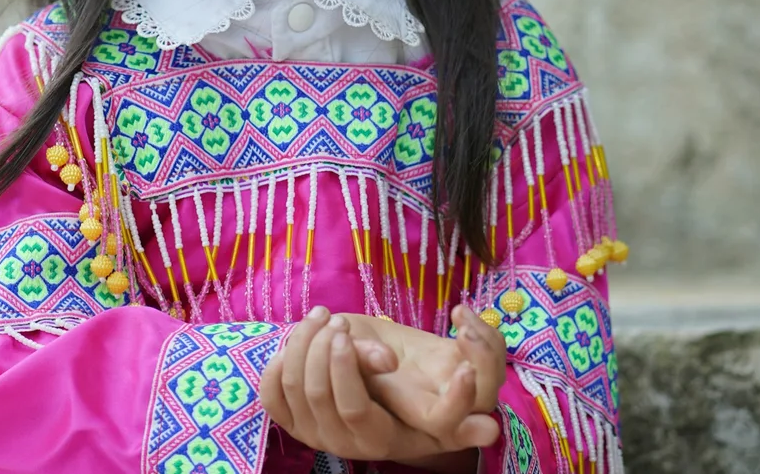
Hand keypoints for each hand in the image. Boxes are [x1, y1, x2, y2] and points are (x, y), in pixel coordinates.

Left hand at [259, 307, 498, 464]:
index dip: (347, 366)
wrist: (376, 409)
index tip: (352, 329)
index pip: (351, 406)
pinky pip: (270, 391)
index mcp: (375, 438)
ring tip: (323, 315)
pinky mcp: (289, 420)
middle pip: (315, 387)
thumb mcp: (435, 403)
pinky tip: (302, 333)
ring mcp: (310, 433)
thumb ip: (455, 409)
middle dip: (322, 345)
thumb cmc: (410, 396)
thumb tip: (489, 430)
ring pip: (291, 381)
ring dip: (303, 341)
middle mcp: (338, 443)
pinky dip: (279, 357)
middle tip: (338, 319)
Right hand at [349, 305, 506, 412]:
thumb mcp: (341, 351)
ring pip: (491, 376)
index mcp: (408, 408)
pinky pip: (489, 350)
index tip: (462, 368)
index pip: (444, 422)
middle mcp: (435, 399)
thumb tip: (387, 360)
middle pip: (481, 399)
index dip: (459, 403)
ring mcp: (448, 377)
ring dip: (487, 344)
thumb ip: (360, 359)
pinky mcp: (455, 353)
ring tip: (459, 314)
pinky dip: (485, 330)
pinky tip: (458, 311)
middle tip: (465, 332)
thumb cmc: (335, 350)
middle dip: (484, 364)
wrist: (345, 340)